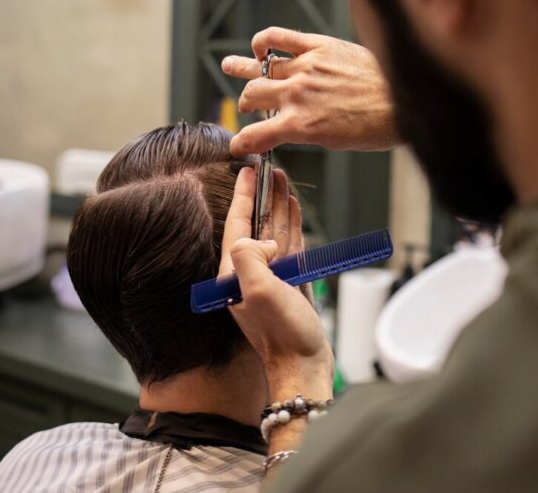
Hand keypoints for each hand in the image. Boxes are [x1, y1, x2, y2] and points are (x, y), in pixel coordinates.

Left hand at [220, 166, 333, 397]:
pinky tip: (293, 212)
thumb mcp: (257, 291)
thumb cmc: (281, 335)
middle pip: (255, 224)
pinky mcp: (289, 285)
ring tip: (284, 182)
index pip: (236, 224)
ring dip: (278, 206)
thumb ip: (248, 257)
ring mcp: (270, 279)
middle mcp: (249, 273)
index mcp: (234, 273)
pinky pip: (289, 247)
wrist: (302, 366)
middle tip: (270, 170)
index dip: (242, 196)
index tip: (246, 171)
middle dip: (262, 196)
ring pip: (274, 232)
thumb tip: (261, 240)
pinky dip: (291, 226)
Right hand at [222, 27, 397, 156]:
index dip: (241, 143)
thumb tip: (296, 125)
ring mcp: (305, 68)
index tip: (237, 145)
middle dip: (246, 103)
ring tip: (230, 66)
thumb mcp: (336, 142)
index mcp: (300, 126)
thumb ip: (308, 130)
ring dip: (242, 69)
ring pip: (260, 68)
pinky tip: (260, 45)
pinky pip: (280, 37)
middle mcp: (296, 96)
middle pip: (252, 96)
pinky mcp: (318, 46)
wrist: (404, 100)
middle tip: (247, 105)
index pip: (255, 136)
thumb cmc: (378, 125)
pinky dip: (264, 40)